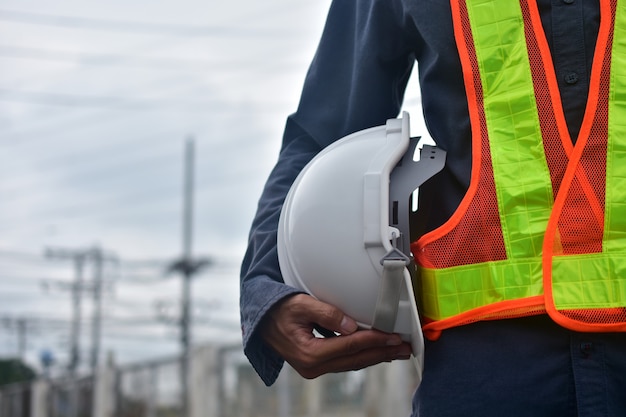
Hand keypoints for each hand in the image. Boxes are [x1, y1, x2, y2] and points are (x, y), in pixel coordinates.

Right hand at [261, 293, 412, 378]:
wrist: (260, 321)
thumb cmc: (278, 309)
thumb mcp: (300, 304)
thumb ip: (326, 313)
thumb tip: (352, 325)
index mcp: (309, 353)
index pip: (350, 345)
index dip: (374, 340)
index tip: (393, 336)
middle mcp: (313, 366)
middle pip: (355, 359)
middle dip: (382, 353)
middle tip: (405, 348)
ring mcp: (314, 368)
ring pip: (352, 363)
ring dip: (376, 356)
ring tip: (397, 351)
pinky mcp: (316, 365)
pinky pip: (345, 361)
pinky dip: (362, 356)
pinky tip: (376, 352)